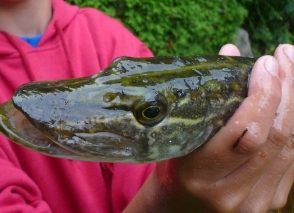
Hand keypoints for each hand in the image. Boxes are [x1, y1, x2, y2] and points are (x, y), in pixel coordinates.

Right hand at [124, 44, 293, 212]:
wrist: (183, 207)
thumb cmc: (176, 169)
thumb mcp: (180, 137)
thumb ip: (206, 97)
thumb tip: (231, 50)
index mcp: (198, 175)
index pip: (244, 134)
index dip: (261, 94)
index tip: (264, 63)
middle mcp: (230, 193)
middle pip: (274, 136)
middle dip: (285, 90)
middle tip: (284, 57)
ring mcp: (254, 201)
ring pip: (291, 146)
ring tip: (291, 70)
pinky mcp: (272, 202)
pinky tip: (290, 100)